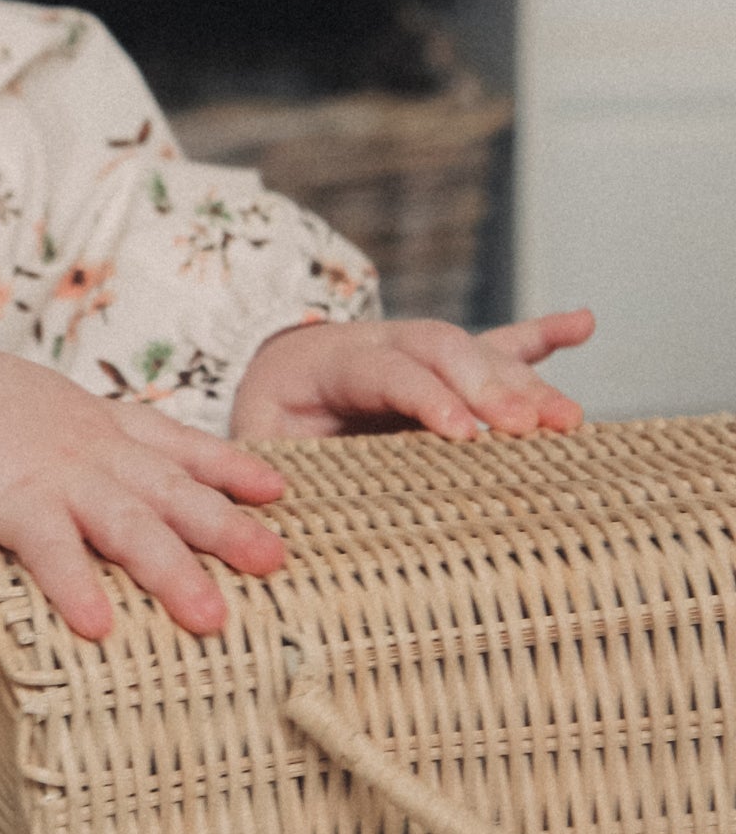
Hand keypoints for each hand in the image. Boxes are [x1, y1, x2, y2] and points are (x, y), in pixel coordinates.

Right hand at [0, 322, 288, 643]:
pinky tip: (101, 626)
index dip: (227, 465)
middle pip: (170, 488)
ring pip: (128, 522)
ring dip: (172, 569)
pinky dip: (76, 584)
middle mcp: (82, 446)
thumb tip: (77, 484)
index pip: (172, 442)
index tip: (276, 489)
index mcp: (87, 422)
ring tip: (211, 617)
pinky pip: (49, 547)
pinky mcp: (3, 497)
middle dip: (226, 525)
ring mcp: (49, 470)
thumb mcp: (20, 411)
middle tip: (276, 561)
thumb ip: (55, 444)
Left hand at [232, 309, 594, 442]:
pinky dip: (541, 336)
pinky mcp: (448, 364)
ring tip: (566, 419)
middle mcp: (380, 342)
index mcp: (327, 363)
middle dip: (488, 387)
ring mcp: (419, 349)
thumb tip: (281, 510)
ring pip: (477, 351)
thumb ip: (267, 467)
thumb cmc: (264, 423)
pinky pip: (498, 343)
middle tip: (527, 428)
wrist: (267, 378)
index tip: (464, 433)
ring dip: (525, 383)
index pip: (385, 370)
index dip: (426, 397)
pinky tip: (582, 323)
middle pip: (441, 349)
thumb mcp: (252, 443)